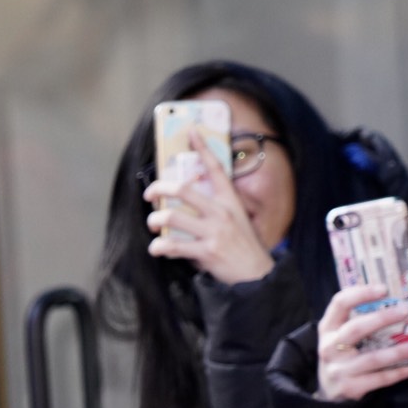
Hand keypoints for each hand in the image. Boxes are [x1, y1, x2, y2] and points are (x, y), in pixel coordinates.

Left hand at [144, 132, 273, 284]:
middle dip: (159, 188)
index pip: (215, 168)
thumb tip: (186, 200)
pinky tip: (156, 249)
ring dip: (155, 219)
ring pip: (172, 217)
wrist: (257, 275)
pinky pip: (174, 246)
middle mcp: (221, 212)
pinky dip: (159, 247)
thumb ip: (215, 207)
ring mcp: (213, 232)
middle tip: (149, 194)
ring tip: (153, 223)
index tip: (190, 132)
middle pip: (182, 189)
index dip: (202, 148)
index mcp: (229, 201)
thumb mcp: (236, 219)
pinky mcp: (206, 252)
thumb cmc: (243, 246)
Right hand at [316, 285, 407, 401]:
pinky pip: (380, 379)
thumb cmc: (342, 355)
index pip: (340, 303)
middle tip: (405, 311)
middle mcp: (330, 347)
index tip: (384, 289)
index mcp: (328, 328)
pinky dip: (401, 371)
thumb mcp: (339, 335)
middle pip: (356, 329)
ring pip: (372, 358)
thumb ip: (357, 320)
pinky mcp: (350, 387)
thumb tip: (396, 302)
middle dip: (382, 318)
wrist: (329, 391)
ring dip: (399, 351)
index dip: (361, 293)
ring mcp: (339, 369)